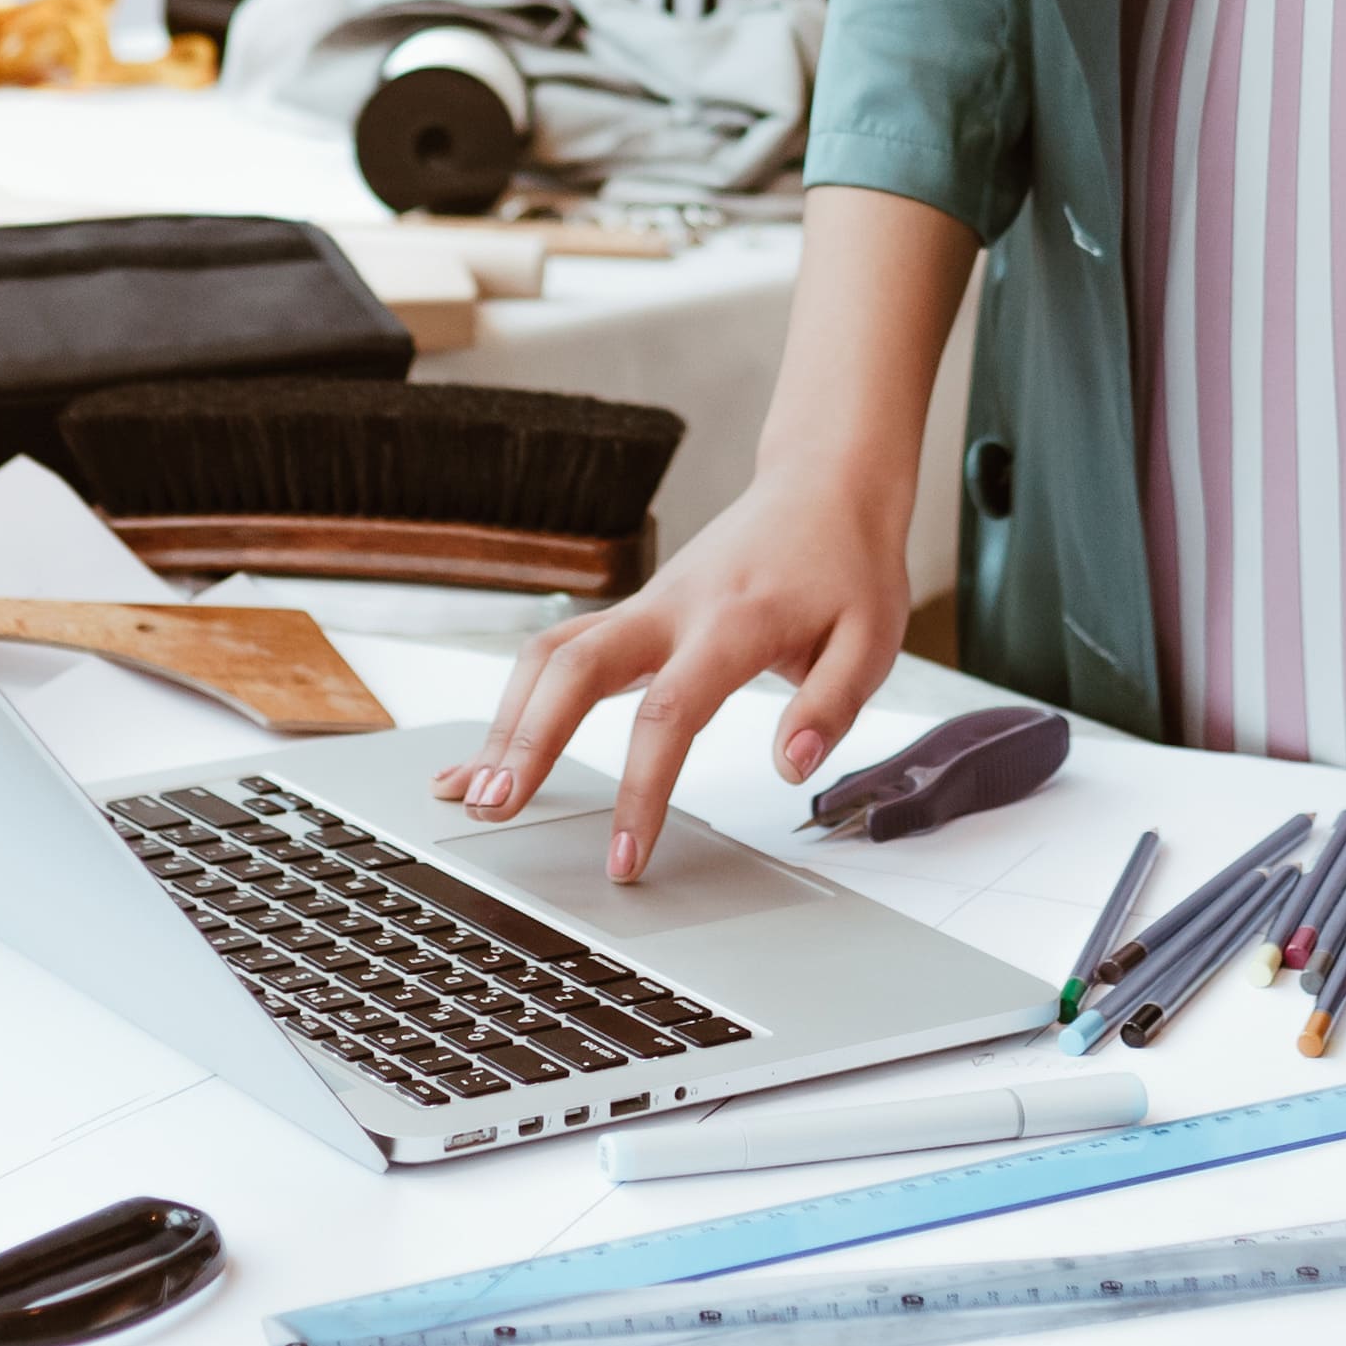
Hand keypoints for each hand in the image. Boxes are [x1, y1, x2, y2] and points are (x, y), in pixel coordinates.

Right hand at [433, 459, 910, 885]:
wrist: (823, 487)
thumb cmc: (847, 567)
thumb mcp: (872, 638)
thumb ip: (831, 704)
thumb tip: (791, 766)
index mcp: (732, 623)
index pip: (670, 713)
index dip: (640, 792)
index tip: (624, 858)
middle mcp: (670, 609)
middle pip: (573, 667)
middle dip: (526, 740)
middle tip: (495, 807)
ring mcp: (642, 606)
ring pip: (549, 653)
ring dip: (506, 720)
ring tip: (473, 790)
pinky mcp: (632, 612)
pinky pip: (559, 649)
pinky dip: (517, 699)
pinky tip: (490, 749)